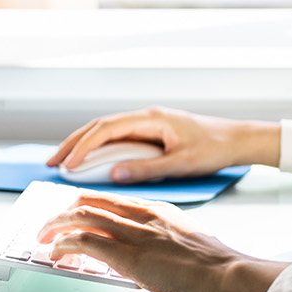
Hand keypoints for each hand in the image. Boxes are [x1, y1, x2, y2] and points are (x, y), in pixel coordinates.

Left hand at [36, 191, 288, 291]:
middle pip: (89, 201)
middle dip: (62, 213)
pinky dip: (64, 245)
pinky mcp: (130, 255)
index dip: (84, 207)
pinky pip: (85, 241)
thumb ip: (159, 254)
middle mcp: (142, 214)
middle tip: (48, 228)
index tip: (70, 217)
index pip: (109, 200)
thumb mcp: (185, 248)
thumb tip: (137, 279)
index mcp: (156, 210)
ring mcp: (135, 233)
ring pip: (81, 216)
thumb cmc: (216, 270)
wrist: (232, 276)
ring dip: (55, 227)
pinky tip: (57, 254)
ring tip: (44, 239)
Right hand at [46, 106, 279, 181]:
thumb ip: (146, 169)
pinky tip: (91, 159)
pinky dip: (99, 146)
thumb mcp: (180, 164)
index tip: (68, 164)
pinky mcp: (151, 130)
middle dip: (73, 143)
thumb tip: (114, 174)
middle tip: (52, 162)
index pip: (107, 129)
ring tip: (64, 161)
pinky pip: (117, 135)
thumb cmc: (214, 150)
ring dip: (83, 143)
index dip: (84, 146)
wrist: (238, 139)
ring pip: (106, 129)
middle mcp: (146, 116)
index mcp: (151, 119)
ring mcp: (148, 121)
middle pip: (99, 126)